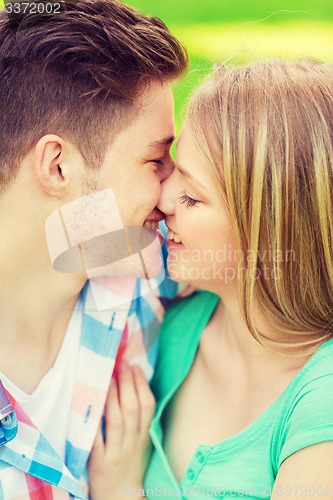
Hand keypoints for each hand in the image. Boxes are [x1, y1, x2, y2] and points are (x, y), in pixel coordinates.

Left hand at [88, 363, 154, 499]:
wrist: (121, 498)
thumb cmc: (129, 465)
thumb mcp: (140, 443)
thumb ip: (138, 420)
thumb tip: (132, 387)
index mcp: (144, 436)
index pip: (148, 406)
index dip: (142, 385)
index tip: (135, 367)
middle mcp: (133, 443)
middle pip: (132, 409)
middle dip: (128, 383)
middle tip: (122, 364)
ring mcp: (116, 453)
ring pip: (117, 421)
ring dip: (113, 396)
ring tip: (109, 377)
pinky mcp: (100, 463)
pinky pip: (97, 441)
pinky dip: (95, 423)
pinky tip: (92, 406)